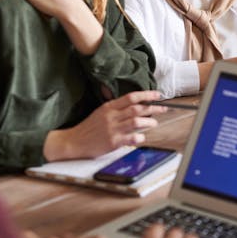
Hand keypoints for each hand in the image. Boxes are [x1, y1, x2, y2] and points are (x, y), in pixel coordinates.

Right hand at [43, 90, 165, 160]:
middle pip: (137, 109)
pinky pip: (131, 138)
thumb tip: (136, 105)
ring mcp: (112, 129)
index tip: (157, 95)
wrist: (73, 141)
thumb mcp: (101, 112)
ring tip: (154, 123)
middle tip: (163, 108)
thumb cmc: (89, 127)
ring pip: (136, 122)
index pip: (131, 97)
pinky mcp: (112, 142)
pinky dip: (139, 137)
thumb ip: (117, 108)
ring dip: (149, 122)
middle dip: (153, 108)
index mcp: (109, 107)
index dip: (146, 95)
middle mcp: (111, 116)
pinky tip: (141, 137)